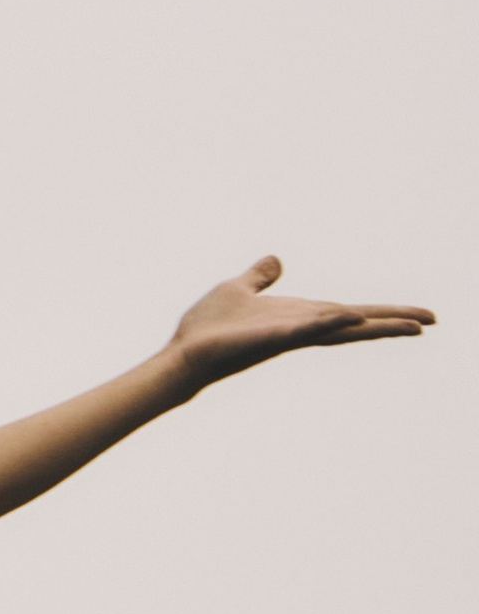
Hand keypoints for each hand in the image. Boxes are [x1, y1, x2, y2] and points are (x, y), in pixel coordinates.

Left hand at [168, 255, 433, 392]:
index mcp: (299, 316)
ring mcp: (287, 335)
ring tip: (414, 325)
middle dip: (393, 322)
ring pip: (339, 327)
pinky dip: (325, 322)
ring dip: (374, 325)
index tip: (418, 317)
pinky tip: (350, 316)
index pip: (350, 312)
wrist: (181, 353)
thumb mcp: (238, 289)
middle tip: (431, 322)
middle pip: (356, 323)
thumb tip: (276, 260)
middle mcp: (300, 328)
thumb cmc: (206, 329)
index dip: (383, 313)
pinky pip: (302, 330)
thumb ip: (260, 276)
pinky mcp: (268, 339)